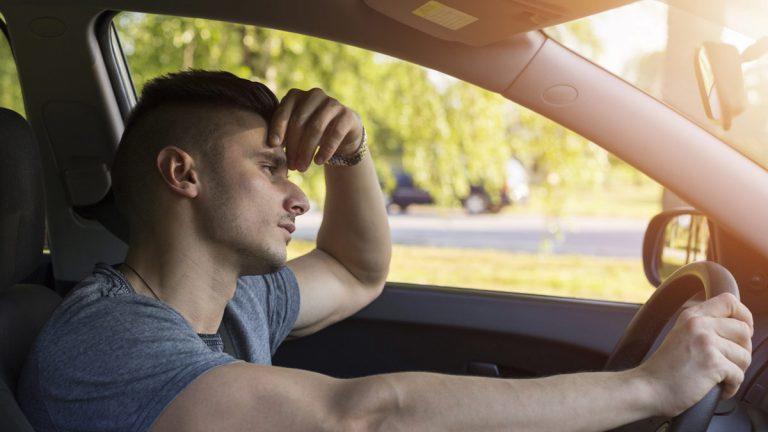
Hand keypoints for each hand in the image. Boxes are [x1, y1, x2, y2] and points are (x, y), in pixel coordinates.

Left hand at [268, 88, 362, 170]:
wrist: (342, 133)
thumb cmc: (310, 131)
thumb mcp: (295, 129)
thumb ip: (282, 132)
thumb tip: (269, 146)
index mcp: (296, 96)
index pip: (284, 111)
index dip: (277, 127)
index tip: (272, 145)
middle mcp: (314, 95)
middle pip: (299, 121)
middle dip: (293, 145)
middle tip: (291, 165)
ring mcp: (332, 103)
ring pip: (316, 127)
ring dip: (307, 150)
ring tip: (302, 168)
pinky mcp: (347, 115)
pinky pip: (335, 133)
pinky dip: (326, 149)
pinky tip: (318, 162)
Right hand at [636, 293, 753, 416]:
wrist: (647, 388)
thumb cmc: (664, 369)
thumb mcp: (680, 336)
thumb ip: (703, 327)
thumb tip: (739, 330)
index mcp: (691, 316)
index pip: (730, 301)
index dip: (744, 316)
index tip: (742, 332)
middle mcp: (698, 325)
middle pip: (744, 330)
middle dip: (742, 351)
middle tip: (728, 363)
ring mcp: (705, 343)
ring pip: (745, 355)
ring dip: (737, 371)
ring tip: (719, 377)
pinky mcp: (712, 363)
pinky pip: (739, 375)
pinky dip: (731, 387)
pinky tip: (717, 388)